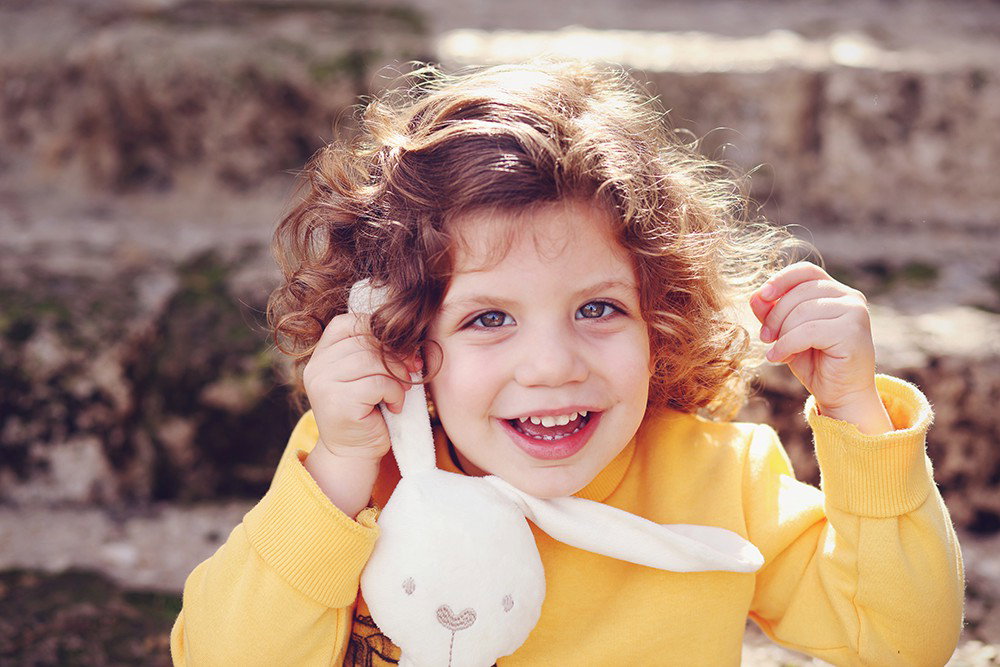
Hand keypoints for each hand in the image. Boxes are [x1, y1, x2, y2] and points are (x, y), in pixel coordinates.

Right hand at [303, 313, 421, 460]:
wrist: (354, 453)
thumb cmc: (367, 411)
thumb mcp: (368, 374)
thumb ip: (375, 352)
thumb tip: (409, 335)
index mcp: (321, 354)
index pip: (347, 323)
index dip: (377, 329)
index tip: (399, 348)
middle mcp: (317, 367)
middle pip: (365, 341)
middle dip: (396, 354)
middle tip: (412, 368)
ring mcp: (323, 384)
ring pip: (372, 360)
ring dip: (397, 375)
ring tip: (402, 390)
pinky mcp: (338, 402)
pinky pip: (377, 383)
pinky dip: (395, 393)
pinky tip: (395, 406)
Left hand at [749, 262, 892, 434]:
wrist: (841, 394)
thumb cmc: (815, 362)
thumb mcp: (786, 333)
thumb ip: (772, 313)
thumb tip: (755, 296)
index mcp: (835, 291)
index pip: (805, 271)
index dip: (781, 279)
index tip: (761, 296)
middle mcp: (850, 297)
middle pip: (799, 292)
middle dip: (775, 316)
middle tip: (765, 338)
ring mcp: (855, 312)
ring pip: (802, 312)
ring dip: (781, 334)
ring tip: (775, 352)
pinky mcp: (853, 331)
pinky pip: (808, 331)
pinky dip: (787, 345)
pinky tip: (778, 358)